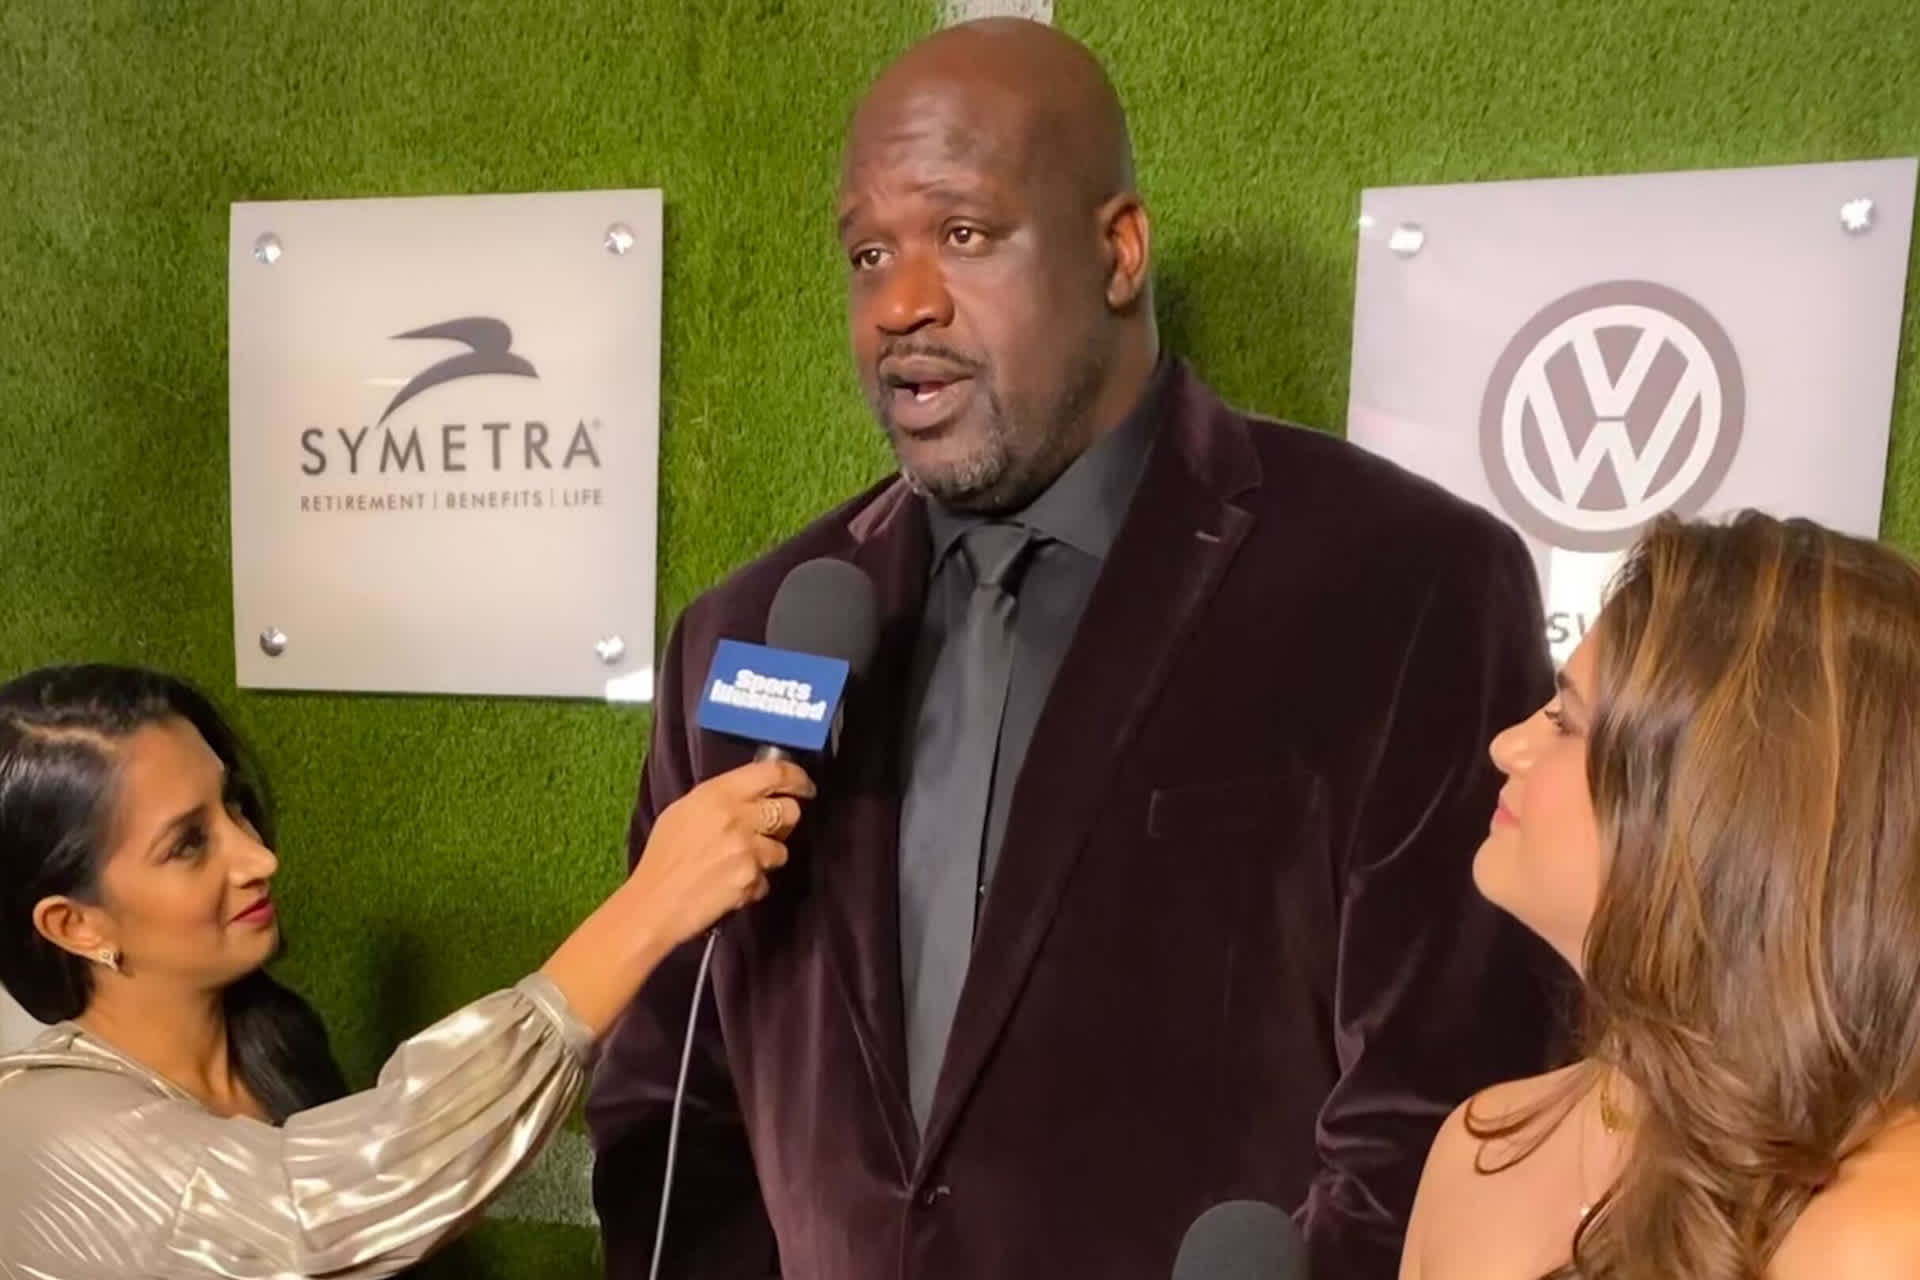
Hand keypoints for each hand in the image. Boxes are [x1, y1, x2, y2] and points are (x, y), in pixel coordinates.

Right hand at [621, 758, 815, 948]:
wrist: (654, 903)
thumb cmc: (663, 857)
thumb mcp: (684, 811)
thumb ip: (722, 798)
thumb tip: (753, 792)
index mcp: (718, 793)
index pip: (774, 773)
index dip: (797, 777)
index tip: (804, 786)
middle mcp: (737, 817)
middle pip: (790, 810)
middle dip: (785, 821)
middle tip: (771, 829)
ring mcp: (747, 850)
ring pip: (782, 849)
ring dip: (767, 857)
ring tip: (737, 863)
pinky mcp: (751, 881)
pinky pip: (767, 879)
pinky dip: (754, 884)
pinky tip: (730, 884)